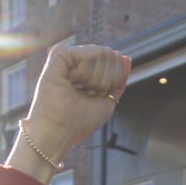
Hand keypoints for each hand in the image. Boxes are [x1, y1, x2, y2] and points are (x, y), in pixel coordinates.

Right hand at [13, 45, 130, 172]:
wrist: (59, 131)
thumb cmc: (78, 122)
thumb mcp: (108, 100)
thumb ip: (118, 79)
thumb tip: (126, 58)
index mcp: (87, 69)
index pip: (115, 60)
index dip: (114, 80)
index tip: (96, 96)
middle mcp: (77, 59)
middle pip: (110, 54)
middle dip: (106, 80)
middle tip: (87, 93)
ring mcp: (68, 55)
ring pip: (102, 53)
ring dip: (96, 80)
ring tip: (77, 89)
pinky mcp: (60, 54)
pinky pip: (90, 55)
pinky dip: (87, 74)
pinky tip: (71, 81)